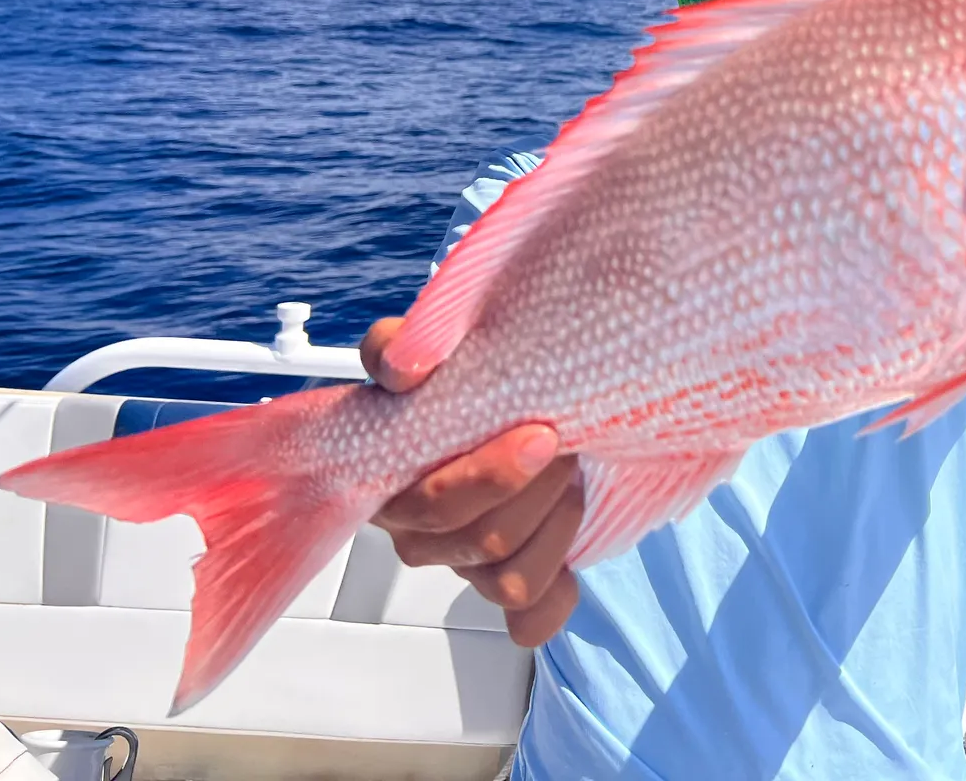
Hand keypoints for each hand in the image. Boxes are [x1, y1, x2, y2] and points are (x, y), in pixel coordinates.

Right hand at [360, 317, 582, 646]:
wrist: (514, 400)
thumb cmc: (462, 380)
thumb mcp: (430, 348)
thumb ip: (398, 347)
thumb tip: (402, 369)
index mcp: (392, 485)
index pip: (436, 507)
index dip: (492, 478)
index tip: (541, 435)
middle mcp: (422, 535)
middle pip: (488, 542)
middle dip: (542, 488)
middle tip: (562, 441)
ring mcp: (465, 564)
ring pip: (513, 581)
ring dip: (558, 524)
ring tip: (572, 476)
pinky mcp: (511, 582)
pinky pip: (531, 618)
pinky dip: (558, 595)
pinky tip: (572, 560)